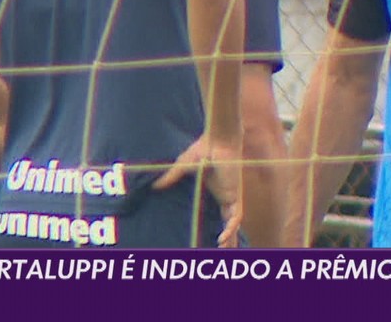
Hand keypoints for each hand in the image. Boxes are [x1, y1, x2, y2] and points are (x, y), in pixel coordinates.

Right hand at [155, 133, 243, 247]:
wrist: (217, 140)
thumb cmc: (203, 149)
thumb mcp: (183, 167)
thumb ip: (171, 178)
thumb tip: (154, 186)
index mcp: (217, 193)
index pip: (221, 216)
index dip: (220, 229)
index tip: (214, 241)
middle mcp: (226, 197)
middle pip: (229, 223)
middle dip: (229, 238)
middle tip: (223, 251)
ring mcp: (232, 196)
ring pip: (234, 223)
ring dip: (230, 236)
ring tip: (223, 248)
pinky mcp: (235, 194)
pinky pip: (236, 216)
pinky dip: (231, 227)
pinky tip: (224, 237)